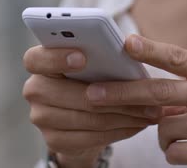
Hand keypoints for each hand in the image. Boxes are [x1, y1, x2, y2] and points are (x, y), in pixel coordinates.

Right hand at [22, 46, 159, 167]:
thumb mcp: (94, 62)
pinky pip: (91, 137)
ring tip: (150, 110)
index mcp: (39, 63)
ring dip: (123, 114)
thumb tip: (130, 45)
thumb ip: (100, 52)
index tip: (83, 56)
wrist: (82, 116)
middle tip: (143, 91)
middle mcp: (35, 90)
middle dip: (111, 93)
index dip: (56, 57)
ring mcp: (41, 118)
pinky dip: (119, 130)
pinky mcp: (54, 141)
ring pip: (86, 117)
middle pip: (68, 93)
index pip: (35, 58)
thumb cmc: (92, 78)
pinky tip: (138, 124)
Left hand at [85, 35, 186, 167]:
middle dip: (122, 94)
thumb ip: (183, 83)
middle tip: (94, 94)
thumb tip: (134, 80)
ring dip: (163, 136)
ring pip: (165, 128)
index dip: (150, 50)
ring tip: (183, 136)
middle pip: (161, 92)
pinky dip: (175, 153)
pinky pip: (176, 152)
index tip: (125, 44)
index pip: (178, 58)